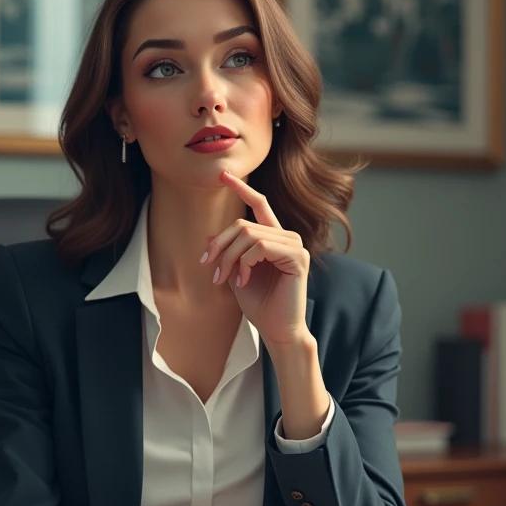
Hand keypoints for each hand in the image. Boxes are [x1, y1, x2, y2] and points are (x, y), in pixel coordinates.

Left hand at [202, 170, 311, 346]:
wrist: (276, 330)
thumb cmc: (259, 304)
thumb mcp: (235, 276)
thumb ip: (227, 254)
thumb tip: (209, 236)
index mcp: (272, 238)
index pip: (258, 205)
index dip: (241, 189)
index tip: (223, 175)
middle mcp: (286, 237)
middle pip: (243, 224)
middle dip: (220, 245)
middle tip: (208, 268)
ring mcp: (294, 246)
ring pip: (249, 235)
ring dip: (230, 257)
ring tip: (225, 279)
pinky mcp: (297, 258)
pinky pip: (261, 247)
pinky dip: (245, 263)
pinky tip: (244, 280)